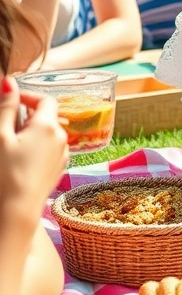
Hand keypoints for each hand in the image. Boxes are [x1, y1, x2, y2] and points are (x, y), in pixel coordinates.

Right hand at [0, 76, 68, 225]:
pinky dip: (38, 146)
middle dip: (27, 116)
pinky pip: (50, 149)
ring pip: (49, 133)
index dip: (27, 96)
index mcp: (48, 126)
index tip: (10, 100)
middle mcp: (61, 138)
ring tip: (12, 144)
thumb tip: (9, 82)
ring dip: (32, 132)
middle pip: (47, 116)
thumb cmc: (5, 174)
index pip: (44, 99)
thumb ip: (7, 107)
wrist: (16, 212)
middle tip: (7, 126)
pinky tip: (21, 159)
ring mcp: (62, 155)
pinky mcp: (59, 169)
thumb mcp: (1, 136)